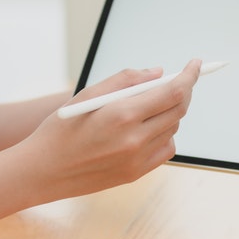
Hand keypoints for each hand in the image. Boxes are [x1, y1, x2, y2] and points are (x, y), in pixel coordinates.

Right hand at [18, 60, 202, 200]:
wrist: (42, 172)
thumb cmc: (60, 128)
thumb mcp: (87, 95)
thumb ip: (126, 80)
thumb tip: (158, 73)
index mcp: (122, 114)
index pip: (173, 92)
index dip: (189, 76)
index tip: (196, 64)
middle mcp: (134, 139)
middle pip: (179, 110)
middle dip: (184, 91)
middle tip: (178, 80)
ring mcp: (137, 160)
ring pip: (173, 128)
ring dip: (170, 112)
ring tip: (148, 105)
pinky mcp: (136, 174)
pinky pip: (165, 149)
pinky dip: (164, 134)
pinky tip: (146, 128)